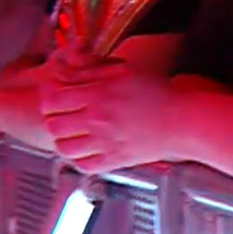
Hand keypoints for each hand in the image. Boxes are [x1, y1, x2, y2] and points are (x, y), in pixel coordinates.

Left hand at [40, 59, 184, 173]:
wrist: (184, 120)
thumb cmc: (155, 92)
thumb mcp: (121, 71)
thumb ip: (89, 69)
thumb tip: (62, 68)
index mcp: (98, 95)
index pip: (51, 99)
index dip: (48, 96)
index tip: (55, 95)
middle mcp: (98, 120)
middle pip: (53, 125)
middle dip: (53, 119)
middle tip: (63, 115)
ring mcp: (106, 143)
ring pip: (63, 148)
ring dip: (63, 140)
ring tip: (72, 133)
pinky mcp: (117, 161)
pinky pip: (83, 165)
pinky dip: (79, 159)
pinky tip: (86, 149)